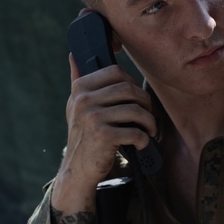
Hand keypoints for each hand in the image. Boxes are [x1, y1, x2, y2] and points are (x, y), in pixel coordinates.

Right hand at [50, 53, 157, 212]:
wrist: (78, 168)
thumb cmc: (83, 135)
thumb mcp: (76, 106)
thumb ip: (78, 81)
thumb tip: (73, 55)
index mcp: (80, 88)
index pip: (116, 71)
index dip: (133, 82)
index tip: (137, 97)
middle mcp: (84, 100)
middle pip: (129, 89)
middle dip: (146, 103)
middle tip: (149, 116)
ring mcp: (93, 118)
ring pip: (136, 110)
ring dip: (149, 122)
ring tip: (149, 130)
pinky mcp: (103, 136)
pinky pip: (136, 132)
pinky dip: (144, 139)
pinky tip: (140, 144)